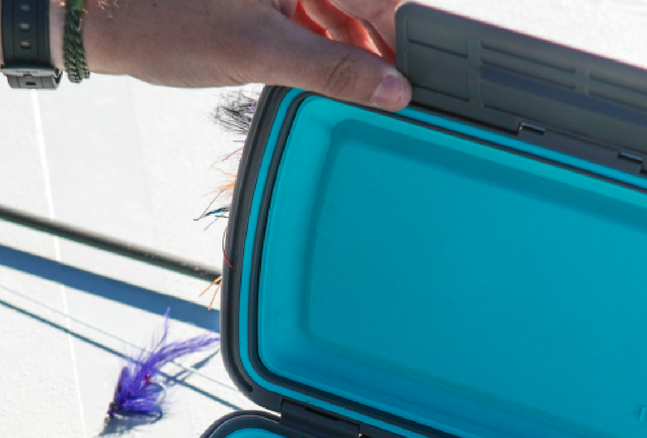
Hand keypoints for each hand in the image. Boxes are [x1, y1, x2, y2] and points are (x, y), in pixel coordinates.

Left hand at [55, 0, 411, 111]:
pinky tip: (325, 76)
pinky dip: (325, 44)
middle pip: (363, 2)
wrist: (101, 15)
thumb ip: (334, 70)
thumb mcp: (259, 52)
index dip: (405, 38)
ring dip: (353, 50)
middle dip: (381, 48)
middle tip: (397, 97)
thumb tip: (392, 91)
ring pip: (340, 8)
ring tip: (361, 93)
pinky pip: (314, 12)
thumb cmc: (162, 19)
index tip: (424, 79)